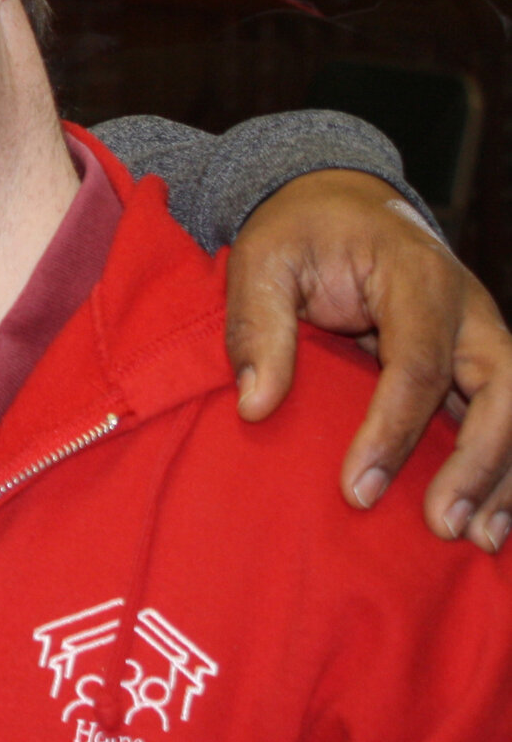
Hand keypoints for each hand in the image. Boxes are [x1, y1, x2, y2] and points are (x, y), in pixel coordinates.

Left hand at [225, 169, 511, 550]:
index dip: (393, 431)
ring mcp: (483, 335)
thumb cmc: (298, 232)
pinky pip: (507, 415)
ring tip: (479, 539)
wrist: (337, 202)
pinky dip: (506, 465)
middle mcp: (468, 308)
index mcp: (415, 277)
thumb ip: (256, 327)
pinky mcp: (480, 361)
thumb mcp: (260, 261)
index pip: (419, 364)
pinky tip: (492, 520)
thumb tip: (255, 404)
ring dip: (508, 475)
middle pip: (503, 389)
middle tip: (443, 525)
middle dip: (480, 463)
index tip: (356, 489)